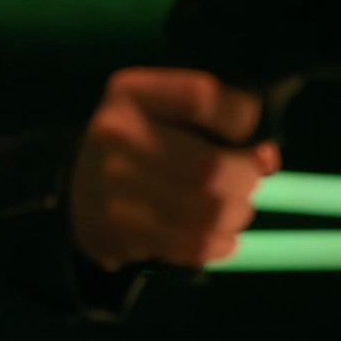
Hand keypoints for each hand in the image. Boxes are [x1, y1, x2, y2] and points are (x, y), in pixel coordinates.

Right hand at [69, 67, 281, 271]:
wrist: (74, 186)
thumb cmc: (138, 142)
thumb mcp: (166, 107)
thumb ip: (217, 115)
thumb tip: (266, 155)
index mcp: (132, 94)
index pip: (203, 97)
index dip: (244, 120)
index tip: (251, 139)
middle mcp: (116, 136)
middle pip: (212, 168)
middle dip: (247, 181)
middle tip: (248, 184)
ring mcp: (112, 189)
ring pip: (207, 213)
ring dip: (236, 216)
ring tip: (233, 211)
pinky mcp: (116, 233)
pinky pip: (191, 246)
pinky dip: (218, 243)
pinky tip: (217, 235)